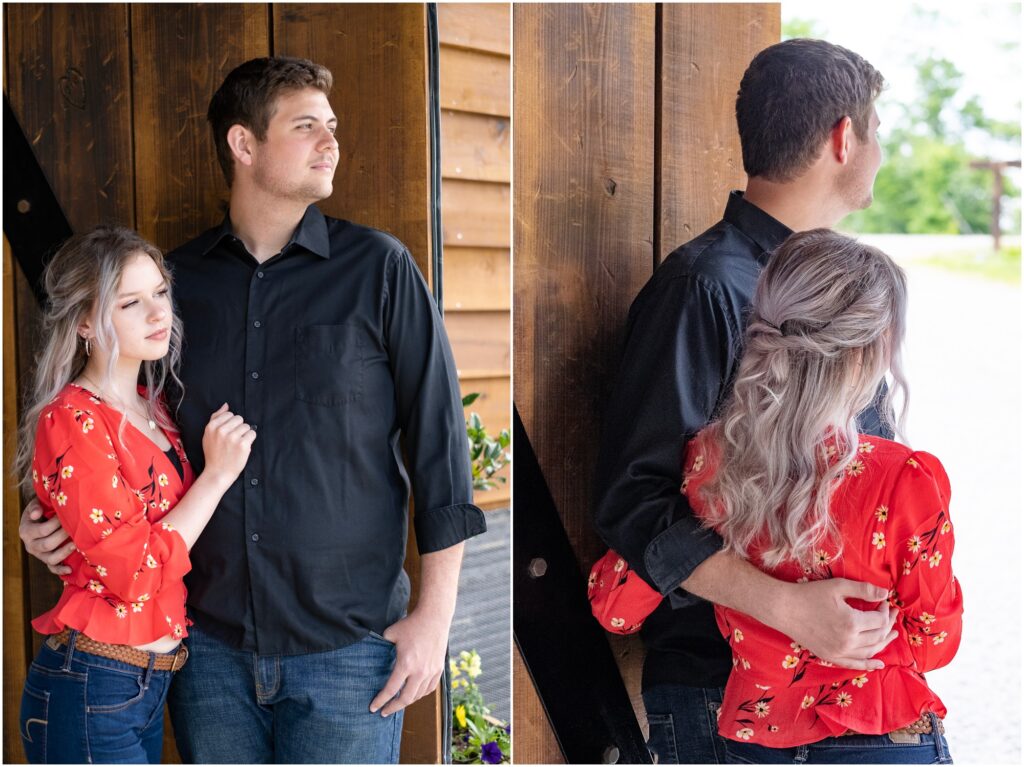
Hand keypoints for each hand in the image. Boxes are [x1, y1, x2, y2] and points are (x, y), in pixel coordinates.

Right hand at [19, 499, 73, 575]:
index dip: (56, 524)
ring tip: (76, 544)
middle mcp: (31, 545)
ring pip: (50, 558)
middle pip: (47, 544)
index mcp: (26, 531)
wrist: (40, 517)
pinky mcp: (46, 560)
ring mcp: (39, 554)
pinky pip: (52, 568)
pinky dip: (60, 570)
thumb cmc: (41, 509)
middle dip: (63, 536)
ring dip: (64, 552)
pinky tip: (70, 569)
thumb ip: (35, 506)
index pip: (42, 530)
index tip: (67, 516)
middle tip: (75, 528)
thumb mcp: (35, 504)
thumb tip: (36, 514)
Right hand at [201, 404, 256, 484]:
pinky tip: (243, 447)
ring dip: (245, 434)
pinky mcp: (242, 444)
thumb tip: (226, 405)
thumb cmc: (214, 454)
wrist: (218, 472)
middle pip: (239, 418)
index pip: (229, 414)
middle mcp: (221, 431)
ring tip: (237, 444)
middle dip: (238, 427)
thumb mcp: (208, 435)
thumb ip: (216, 418)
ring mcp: (232, 437)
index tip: (228, 433)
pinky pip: (252, 434)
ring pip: (246, 426)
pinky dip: (250, 440)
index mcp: (211, 427)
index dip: (231, 423)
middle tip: (233, 439)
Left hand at [369, 609, 449, 716]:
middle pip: (405, 698)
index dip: (380, 701)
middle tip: (384, 712)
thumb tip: (372, 652)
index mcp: (406, 664)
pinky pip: (429, 689)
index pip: (391, 689)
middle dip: (393, 708)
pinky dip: (420, 695)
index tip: (373, 708)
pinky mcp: (438, 669)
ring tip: (398, 703)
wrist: (434, 618)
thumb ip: (381, 646)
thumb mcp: (391, 634)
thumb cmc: (411, 624)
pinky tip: (414, 694)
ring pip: (418, 695)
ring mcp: (431, 671)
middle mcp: (420, 671)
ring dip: (407, 702)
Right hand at [771, 578, 897, 669]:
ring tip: (892, 635)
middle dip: (888, 624)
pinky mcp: (830, 656)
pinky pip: (854, 664)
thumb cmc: (809, 594)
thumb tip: (886, 594)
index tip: (883, 601)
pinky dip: (868, 664)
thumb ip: (863, 590)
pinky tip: (879, 663)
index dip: (885, 610)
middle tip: (891, 614)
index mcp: (852, 623)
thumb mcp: (837, 586)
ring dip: (883, 643)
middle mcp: (848, 641)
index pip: (879, 620)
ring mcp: (839, 651)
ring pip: (870, 651)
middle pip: (878, 636)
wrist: (784, 609)